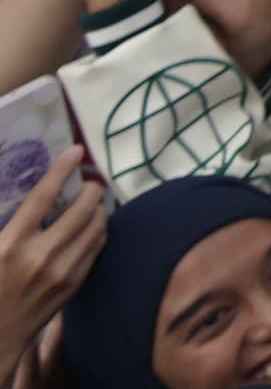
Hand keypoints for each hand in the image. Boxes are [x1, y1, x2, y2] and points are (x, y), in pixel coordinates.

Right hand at [0, 144, 104, 356]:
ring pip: (96, 226)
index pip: (41, 198)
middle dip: (89, 188)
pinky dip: (98, 230)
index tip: (75, 150)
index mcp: (9, 245)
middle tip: (86, 182)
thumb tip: (30, 198)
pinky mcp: (74, 284)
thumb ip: (7, 221)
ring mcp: (61, 272)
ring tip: (91, 202)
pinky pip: (97, 247)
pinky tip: (91, 225)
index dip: (60, 170)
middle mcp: (40, 257)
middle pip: (81, 209)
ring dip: (98, 208)